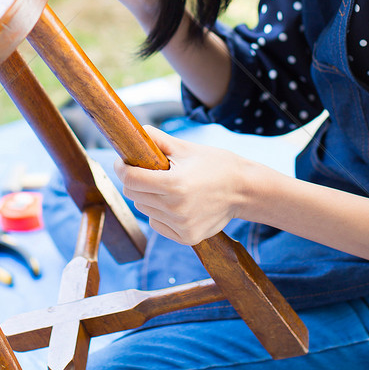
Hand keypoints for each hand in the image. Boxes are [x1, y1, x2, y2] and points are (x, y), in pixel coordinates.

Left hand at [115, 125, 242, 244]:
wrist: (245, 191)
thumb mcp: (187, 148)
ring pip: (144, 209)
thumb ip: (158, 140)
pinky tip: (176, 203)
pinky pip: (157, 223)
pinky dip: (160, 213)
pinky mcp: (187, 238)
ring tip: (168, 186)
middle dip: (135, 180)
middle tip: (147, 171)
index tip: (123, 161)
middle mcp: (176, 209)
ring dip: (148, 196)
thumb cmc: (217, 164)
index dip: (122, 168)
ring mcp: (181, 226)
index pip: (131, 179)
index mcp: (174, 184)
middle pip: (134, 194)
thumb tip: (135, 131)